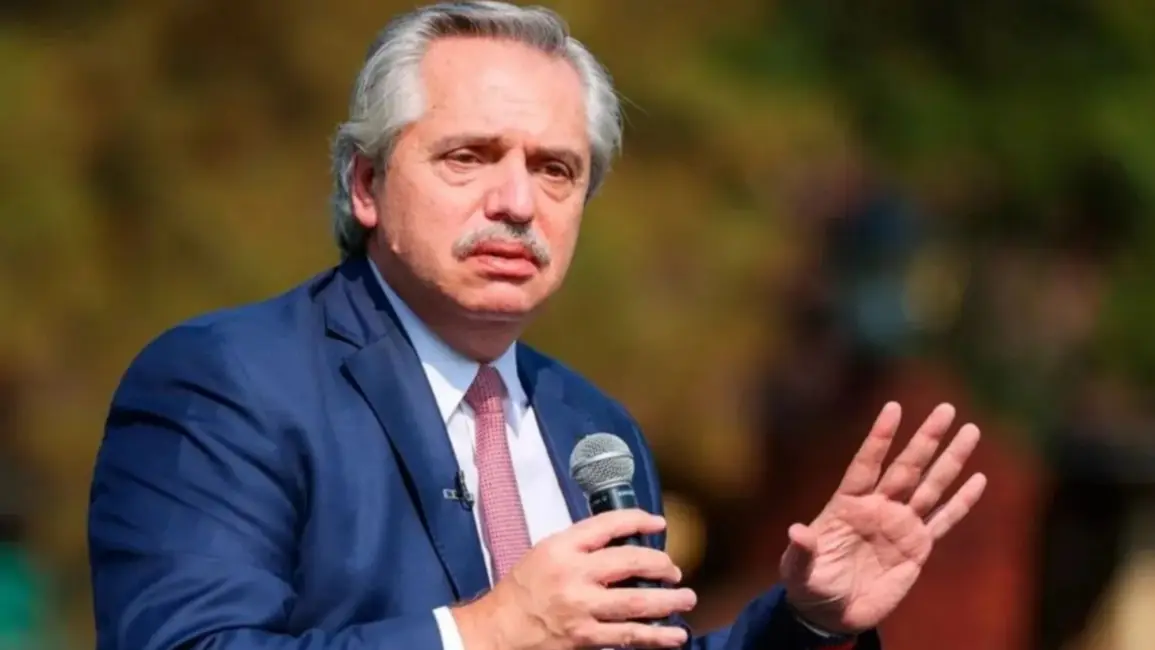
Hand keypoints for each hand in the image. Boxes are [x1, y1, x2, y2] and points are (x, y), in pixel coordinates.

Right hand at [452, 509, 695, 649]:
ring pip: (638, 602)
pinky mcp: (587, 637)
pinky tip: (674, 635)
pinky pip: (630, 636)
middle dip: (661, 564)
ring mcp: (582, 608)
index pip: (608, 525)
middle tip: (674, 570)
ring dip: (669, 601)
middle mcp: (574, 574)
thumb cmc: (521, 591)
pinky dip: (656, 636)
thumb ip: (580, 545)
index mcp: (562, 547)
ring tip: (686, 598)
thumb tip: (621, 542)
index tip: (657, 523)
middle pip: (631, 562)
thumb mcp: (544, 552)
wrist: (500, 630)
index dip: (639, 520)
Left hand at [780, 402, 986, 634]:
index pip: (866, 464)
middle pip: (906, 467)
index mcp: (847, 504)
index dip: (879, 437)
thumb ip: (802, 550)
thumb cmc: (810, 587)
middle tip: (946, 409)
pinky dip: (962, 502)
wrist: (832, 614)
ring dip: (951, 461)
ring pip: (931, 486)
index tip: (893, 408)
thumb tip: (796, 531)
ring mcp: (900, 525)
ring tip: (970, 431)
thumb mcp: (799, 570)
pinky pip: (944, 520)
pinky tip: (979, 480)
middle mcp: (877, 507)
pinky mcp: (918, 548)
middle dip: (926, 439)